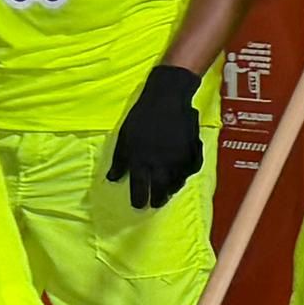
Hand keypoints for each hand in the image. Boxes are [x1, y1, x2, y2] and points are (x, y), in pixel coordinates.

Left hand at [106, 63, 205, 212]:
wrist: (166, 98)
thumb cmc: (141, 116)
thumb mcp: (124, 136)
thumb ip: (119, 160)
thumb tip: (112, 179)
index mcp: (139, 159)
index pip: (138, 187)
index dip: (139, 199)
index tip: (138, 206)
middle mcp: (158, 162)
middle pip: (158, 189)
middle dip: (156, 199)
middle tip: (155, 204)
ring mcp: (176, 158)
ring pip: (175, 182)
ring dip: (170, 190)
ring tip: (167, 194)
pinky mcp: (191, 150)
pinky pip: (190, 170)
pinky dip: (185, 176)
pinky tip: (181, 177)